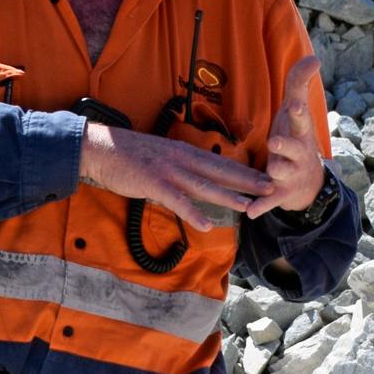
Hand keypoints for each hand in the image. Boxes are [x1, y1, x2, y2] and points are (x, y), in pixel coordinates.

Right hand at [79, 121, 272, 228]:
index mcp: (185, 152)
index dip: (244, 171)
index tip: (265, 177)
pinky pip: (177, 200)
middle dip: (247, 181)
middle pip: (221, 171)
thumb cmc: (130, 156)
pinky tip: (207, 224)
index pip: (221, 163)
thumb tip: (195, 183)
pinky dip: (192, 212)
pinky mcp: (154, 183)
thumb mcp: (162, 158)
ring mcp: (169, 171)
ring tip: (248, 206)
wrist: (102, 148)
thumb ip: (180, 169)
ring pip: (204, 185)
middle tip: (271, 188)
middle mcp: (182, 159)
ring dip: (228, 196)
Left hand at [243, 54, 325, 219]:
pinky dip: (261, 206)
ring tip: (270, 171)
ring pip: (280, 172)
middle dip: (285, 145)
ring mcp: (290, 174)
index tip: (294, 104)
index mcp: (300, 131)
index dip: (298, 112)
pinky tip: (250, 210)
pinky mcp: (280, 193)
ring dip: (274, 172)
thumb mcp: (297, 113)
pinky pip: (269, 200)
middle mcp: (298, 153)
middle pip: (292, 148)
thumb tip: (313, 57)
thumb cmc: (297, 138)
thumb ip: (299, 84)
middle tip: (276, 141)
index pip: (301, 118)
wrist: (309, 184)